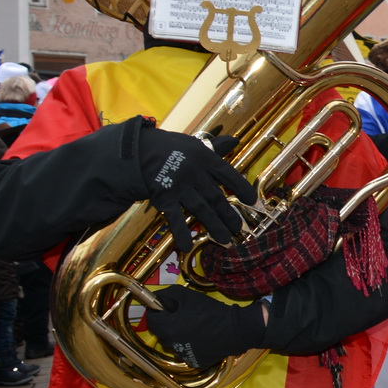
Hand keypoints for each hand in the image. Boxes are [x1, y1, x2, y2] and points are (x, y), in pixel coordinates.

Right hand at [136, 121, 257, 249]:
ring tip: (224, 240)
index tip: (251, 200)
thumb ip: (215, 147)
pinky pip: (174, 217)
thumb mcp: (193, 144)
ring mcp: (179, 185)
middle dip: (228, 214)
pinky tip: (187, 246)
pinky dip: (181, 232)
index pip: (228, 174)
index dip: (242, 188)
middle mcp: (194, 172)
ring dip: (214, 226)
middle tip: (238, 228)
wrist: (136, 149)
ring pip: (201, 209)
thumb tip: (234, 141)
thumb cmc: (169, 147)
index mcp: (204, 157)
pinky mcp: (163, 197)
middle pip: (216, 197)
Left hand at [144, 286, 266, 369]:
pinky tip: (202, 339)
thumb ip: (167, 294)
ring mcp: (183, 355)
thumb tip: (156, 299)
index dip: (157, 312)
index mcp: (167, 328)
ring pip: (173, 343)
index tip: (168, 308)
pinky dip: (190, 346)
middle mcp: (171, 344)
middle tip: (182, 316)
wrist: (235, 329)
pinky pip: (186, 352)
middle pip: (161, 332)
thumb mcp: (187, 295)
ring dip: (178, 335)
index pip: (151, 320)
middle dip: (167, 324)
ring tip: (194, 328)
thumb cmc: (210, 311)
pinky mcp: (194, 362)